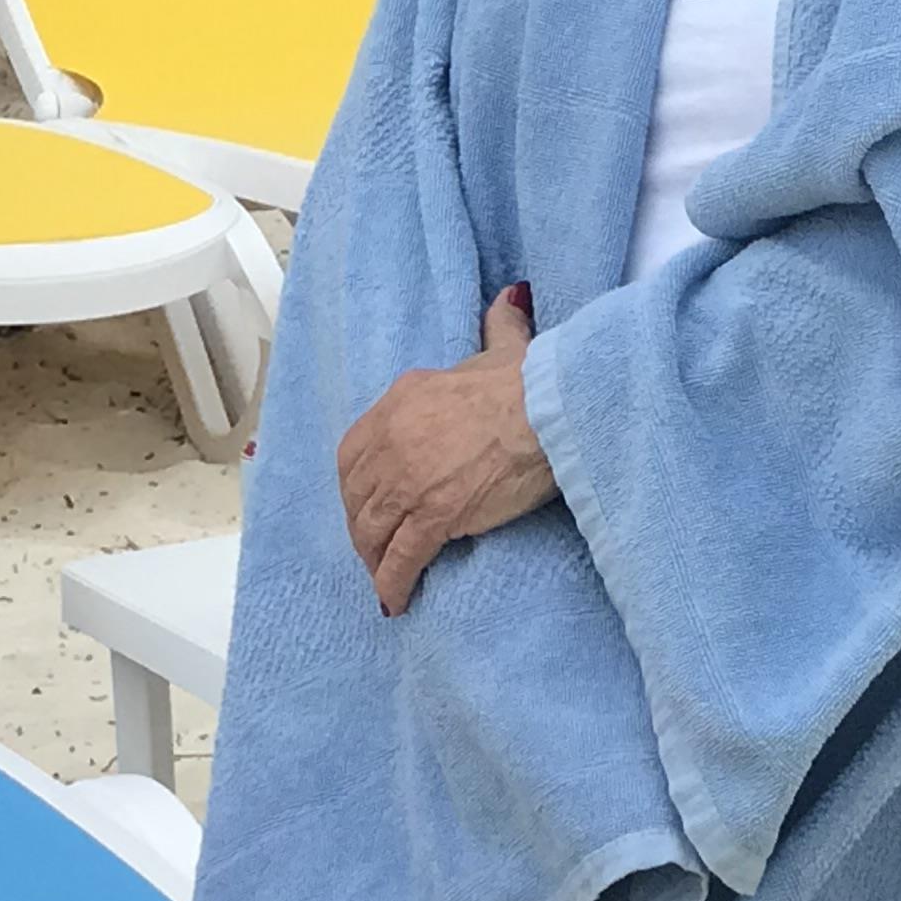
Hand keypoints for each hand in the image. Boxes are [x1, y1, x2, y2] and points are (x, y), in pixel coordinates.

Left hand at [338, 286, 555, 616]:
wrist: (548, 410)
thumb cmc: (531, 380)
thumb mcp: (503, 347)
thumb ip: (498, 327)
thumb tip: (509, 301)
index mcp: (401, 401)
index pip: (353, 452)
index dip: (354, 485)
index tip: (364, 502)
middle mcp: (393, 440)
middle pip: (358, 495)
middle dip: (361, 525)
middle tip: (372, 546)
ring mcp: (410, 480)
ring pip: (373, 530)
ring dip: (373, 558)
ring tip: (383, 577)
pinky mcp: (435, 515)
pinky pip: (402, 556)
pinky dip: (393, 582)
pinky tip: (395, 599)